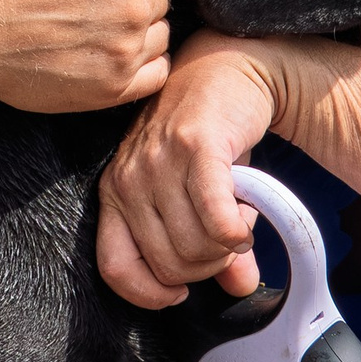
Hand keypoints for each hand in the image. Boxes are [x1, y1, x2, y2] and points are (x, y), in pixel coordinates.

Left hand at [95, 37, 289, 308]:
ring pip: (194, 246)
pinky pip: (215, 219)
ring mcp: (158, 161)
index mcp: (116, 192)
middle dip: (206, 268)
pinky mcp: (195, 146)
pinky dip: (236, 234)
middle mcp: (128, 178)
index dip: (147, 293)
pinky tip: (245, 225)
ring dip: (227, 249)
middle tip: (226, 248)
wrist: (230, 67)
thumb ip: (213, 245)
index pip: (115, 266)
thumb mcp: (197, 192)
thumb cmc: (209, 134)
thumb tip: (240, 286)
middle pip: (168, 264)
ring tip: (238, 223)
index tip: (178, 294)